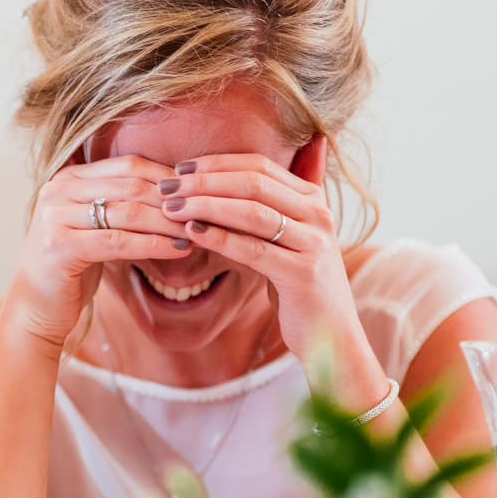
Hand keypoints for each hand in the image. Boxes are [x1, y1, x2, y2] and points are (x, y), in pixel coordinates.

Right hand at [8, 152, 190, 349]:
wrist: (35, 308)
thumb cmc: (71, 268)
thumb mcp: (95, 228)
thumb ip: (122, 204)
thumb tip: (176, 192)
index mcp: (68, 178)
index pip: (128, 165)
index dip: (167, 176)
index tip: (198, 192)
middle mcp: (57, 190)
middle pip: (130, 184)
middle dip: (172, 199)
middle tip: (205, 211)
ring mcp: (55, 216)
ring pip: (127, 211)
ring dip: (168, 222)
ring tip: (196, 231)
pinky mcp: (59, 245)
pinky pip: (117, 240)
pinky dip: (152, 244)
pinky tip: (178, 250)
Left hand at [156, 137, 378, 381]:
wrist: (330, 334)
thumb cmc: (297, 284)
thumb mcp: (286, 238)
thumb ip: (270, 207)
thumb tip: (233, 179)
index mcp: (313, 198)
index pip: (259, 165)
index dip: (216, 163)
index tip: (180, 167)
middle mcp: (318, 214)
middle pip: (254, 183)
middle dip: (205, 182)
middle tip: (166, 185)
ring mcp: (314, 243)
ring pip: (252, 212)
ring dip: (206, 205)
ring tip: (171, 208)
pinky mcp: (303, 273)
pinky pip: (254, 249)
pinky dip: (221, 238)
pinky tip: (192, 233)